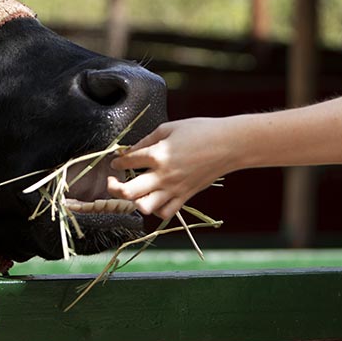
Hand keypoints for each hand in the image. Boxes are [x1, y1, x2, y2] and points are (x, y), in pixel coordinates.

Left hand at [107, 117, 236, 219]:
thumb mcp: (169, 128)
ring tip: (133, 194)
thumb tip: (130, 150)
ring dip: (134, 202)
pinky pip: (165, 212)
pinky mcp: (185, 197)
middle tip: (112, 182)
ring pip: (144, 207)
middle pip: (128, 192)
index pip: (127, 162)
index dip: (117, 161)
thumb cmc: (200, 131)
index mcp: (158, 154)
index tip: (116, 161)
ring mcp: (174, 189)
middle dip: (114, 188)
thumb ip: (147, 140)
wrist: (229, 145)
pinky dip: (155, 209)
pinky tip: (154, 198)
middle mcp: (163, 175)